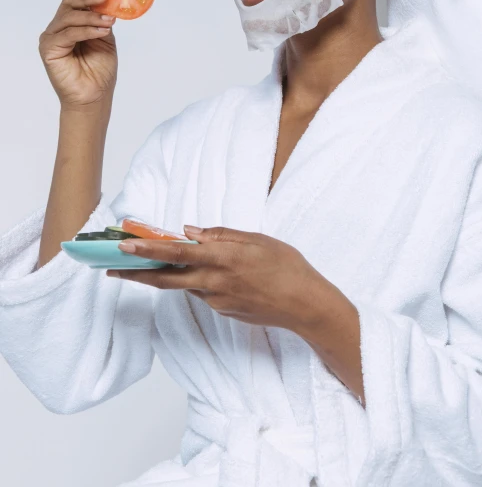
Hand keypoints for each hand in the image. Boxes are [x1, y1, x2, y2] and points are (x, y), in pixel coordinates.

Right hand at [39, 0, 117, 109]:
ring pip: (70, 16)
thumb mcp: (106, 38)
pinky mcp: (48, 48)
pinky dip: (86, 30)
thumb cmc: (99, 71)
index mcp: (74, 22)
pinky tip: (101, 31)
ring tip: (109, 21)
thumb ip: (104, 19)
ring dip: (92, 16)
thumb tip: (111, 0)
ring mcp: (52, 36)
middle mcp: (60, 26)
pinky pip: (68, 33)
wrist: (94, 96)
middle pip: (70, 1)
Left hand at [107, 226, 329, 333]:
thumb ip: (221, 234)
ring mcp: (217, 301)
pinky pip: (205, 293)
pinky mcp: (224, 312)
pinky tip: (219, 275)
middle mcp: (214, 282)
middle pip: (166, 279)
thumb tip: (190, 231)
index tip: (124, 246)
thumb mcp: (257, 240)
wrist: (306, 305)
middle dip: (136, 274)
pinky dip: (201, 281)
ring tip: (165, 260)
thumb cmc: (287, 266)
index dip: (147, 250)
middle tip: (112, 269)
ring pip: (187, 284)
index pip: (176, 253)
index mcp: (223, 258)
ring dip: (172, 274)